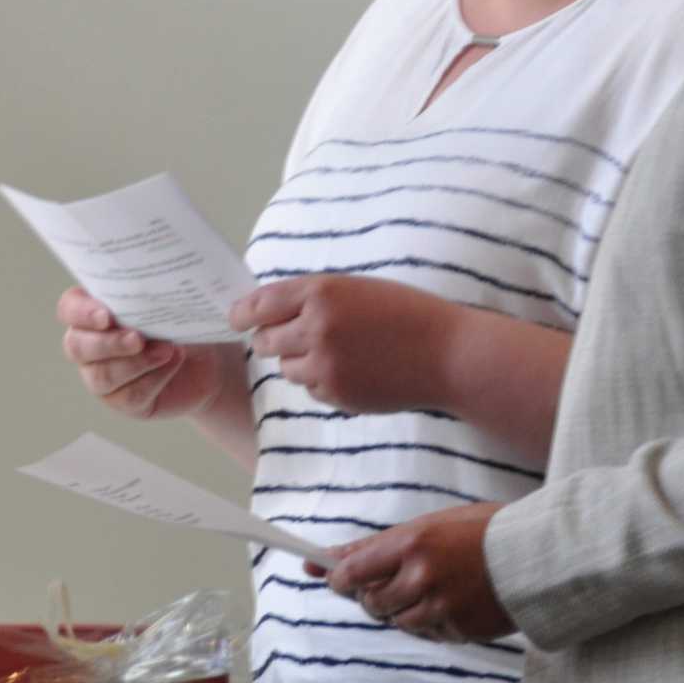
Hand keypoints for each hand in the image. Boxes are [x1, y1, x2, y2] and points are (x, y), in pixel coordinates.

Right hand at [57, 287, 229, 420]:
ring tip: (167, 350)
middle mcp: (90, 345)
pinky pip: (129, 395)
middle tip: (138, 338)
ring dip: (135, 363)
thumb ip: (157, 294)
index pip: (69, 308)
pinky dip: (154, 378)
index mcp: (94, 311)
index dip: (81, 312)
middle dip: (108, 343)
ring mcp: (102, 376)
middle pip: (76, 346)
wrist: (209, 359)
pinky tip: (174, 363)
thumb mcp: (172, 302)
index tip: (106, 316)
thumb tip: (168, 291)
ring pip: (101, 376)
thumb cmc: (184, 321)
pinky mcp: (123, 400)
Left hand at [230, 275, 451, 412]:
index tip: (236, 319)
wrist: (447, 354)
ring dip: (302, 362)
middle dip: (276, 338)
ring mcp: (324, 364)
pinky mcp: (335, 393)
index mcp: (322, 292)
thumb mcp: (360, 289)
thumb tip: (270, 311)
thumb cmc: (409, 314)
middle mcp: (316, 327)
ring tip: (339, 352)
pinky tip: (355, 370)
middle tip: (299, 336)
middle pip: (266, 340)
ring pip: (287, 368)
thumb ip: (316, 297)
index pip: (260, 303)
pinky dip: (324, 381)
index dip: (243, 313)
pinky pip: (311, 389)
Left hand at [313, 503, 513, 641]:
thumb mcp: (430, 525)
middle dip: (373, 595)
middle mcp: (423, 577)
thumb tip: (328, 557)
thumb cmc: (482, 531)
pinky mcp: (458, 630)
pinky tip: (451, 601)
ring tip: (430, 587)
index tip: (337, 578)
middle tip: (391, 580)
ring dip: (402, 609)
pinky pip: (427, 633)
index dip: (340, 578)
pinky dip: (430, 621)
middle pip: (372, 602)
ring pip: (397, 622)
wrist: (538, 553)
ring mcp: (441, 607)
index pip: (354, 572)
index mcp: (414, 543)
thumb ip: (378, 545)